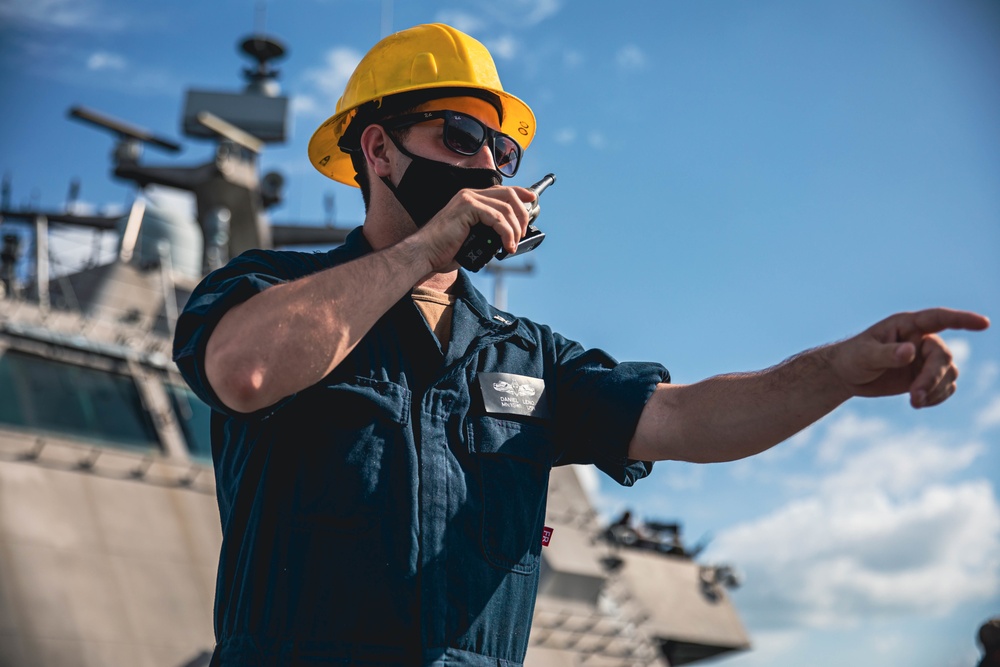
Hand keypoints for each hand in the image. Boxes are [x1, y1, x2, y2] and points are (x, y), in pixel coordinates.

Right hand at [414, 185, 535, 271]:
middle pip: (509, 195)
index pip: (503, 190)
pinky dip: (506, 233)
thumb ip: (488, 231)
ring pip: (506, 207)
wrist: (426, 253)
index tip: (533, 199)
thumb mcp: (473, 237)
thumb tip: (508, 237)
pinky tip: (506, 245)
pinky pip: (497, 218)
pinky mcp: (468, 207)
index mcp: (471, 198)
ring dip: (515, 229)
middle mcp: (470, 194)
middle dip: (522, 214)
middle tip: (521, 234)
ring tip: (512, 244)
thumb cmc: (445, 249)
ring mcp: (468, 199)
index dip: (521, 192)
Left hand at [824, 308, 989, 407]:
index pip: (938, 318)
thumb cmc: (852, 358)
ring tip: (914, 402)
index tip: (984, 323)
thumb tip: (910, 351)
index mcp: (906, 325)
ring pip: (948, 373)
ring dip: (935, 389)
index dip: (962, 320)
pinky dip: (937, 396)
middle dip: (932, 378)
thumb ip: (887, 353)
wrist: (846, 375)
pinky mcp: (925, 376)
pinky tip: (920, 403)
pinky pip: (946, 387)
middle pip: (943, 356)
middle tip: (914, 397)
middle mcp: (921, 339)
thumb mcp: (864, 355)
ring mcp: (925, 359)